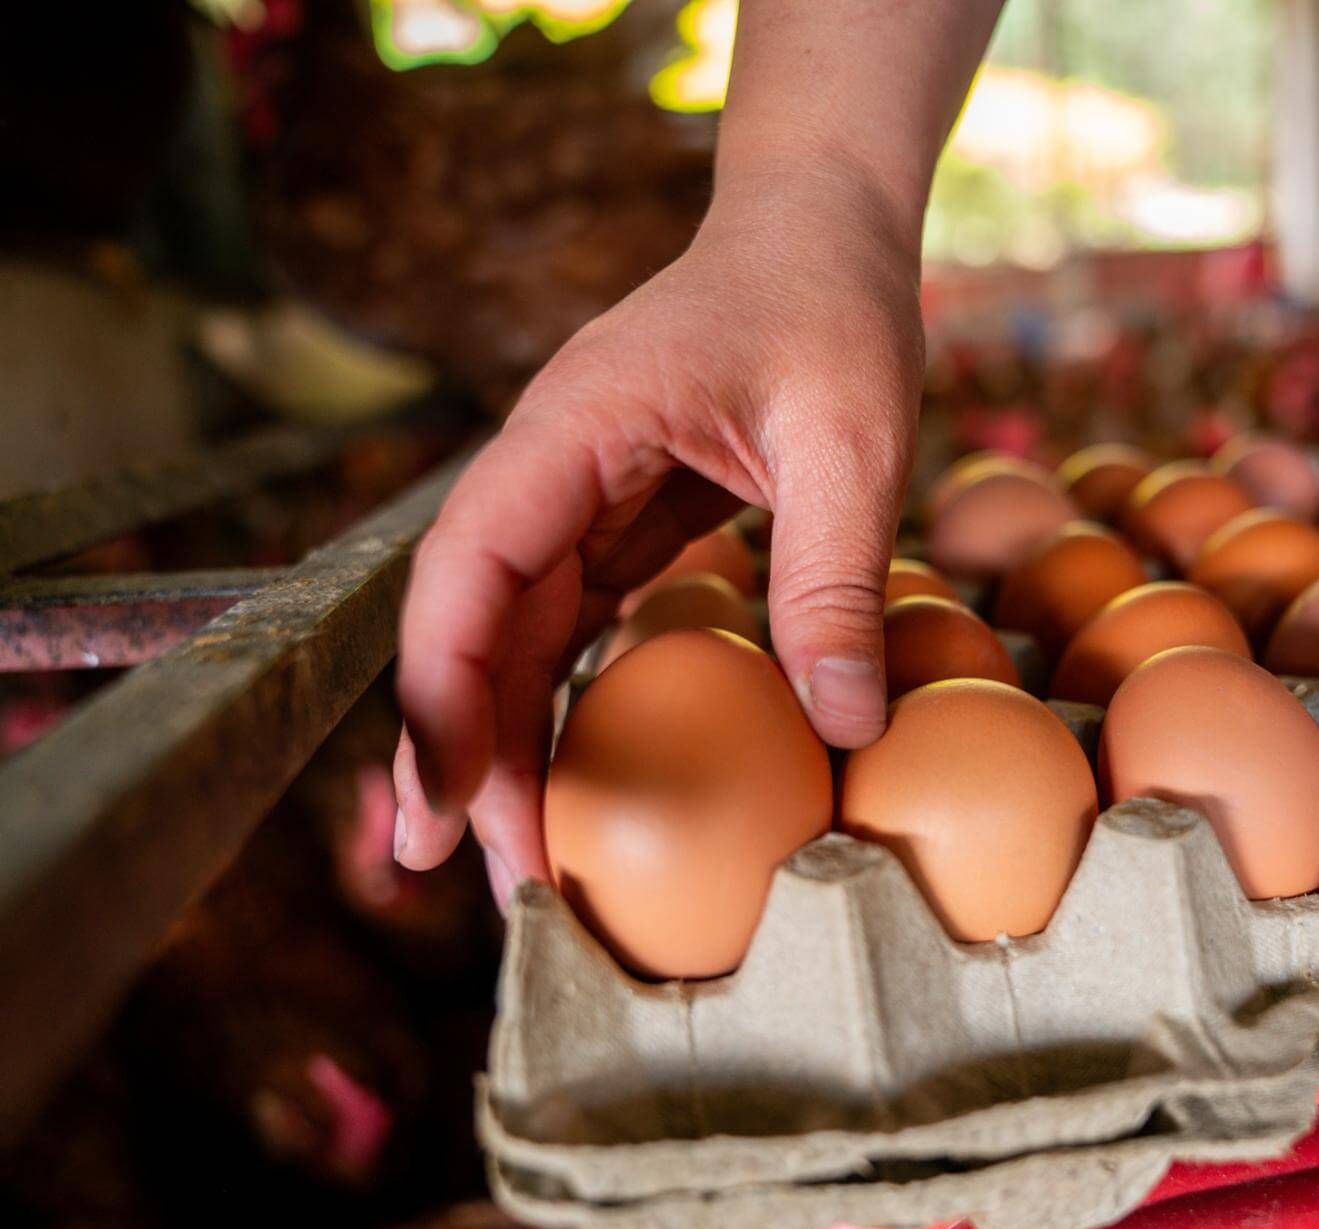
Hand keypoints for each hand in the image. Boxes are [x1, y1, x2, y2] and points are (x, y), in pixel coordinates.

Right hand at [389, 169, 923, 902]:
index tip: (451, 803)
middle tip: (489, 880)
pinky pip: (571, 620)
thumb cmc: (830, 307)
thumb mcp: (849, 440)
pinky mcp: (618, 513)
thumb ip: (836, 576)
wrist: (824, 231)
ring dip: (508, 740)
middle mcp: (550, 465)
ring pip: (513, 633)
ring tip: (524, 859)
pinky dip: (565, 700)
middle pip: (472, 622)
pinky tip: (577, 776)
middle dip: (464, 749)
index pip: (468, 571)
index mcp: (571, 428)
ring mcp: (577, 490)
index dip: (442, 692)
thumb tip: (842, 727)